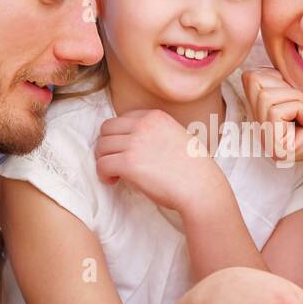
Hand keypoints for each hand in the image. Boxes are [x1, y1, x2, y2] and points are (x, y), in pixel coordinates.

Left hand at [95, 109, 228, 214]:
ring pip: (101, 147)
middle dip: (107, 146)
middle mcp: (143, 125)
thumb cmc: (193, 168)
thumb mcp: (177, 136)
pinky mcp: (128, 163)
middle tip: (114, 161)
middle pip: (107, 129)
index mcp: (155, 116)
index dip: (119, 136)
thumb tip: (135, 142)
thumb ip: (156, 133)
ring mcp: (135, 143)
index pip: (122, 119)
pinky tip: (112, 180)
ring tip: (114, 173)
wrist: (201, 187)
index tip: (123, 150)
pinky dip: (103, 174)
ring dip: (104, 160)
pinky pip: (102, 164)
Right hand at [241, 69, 302, 168]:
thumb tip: (247, 72)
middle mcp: (260, 129)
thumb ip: (272, 77)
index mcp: (262, 113)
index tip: (300, 94)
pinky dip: (299, 109)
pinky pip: (277, 111)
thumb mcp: (298, 83)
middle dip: (288, 86)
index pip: (251, 76)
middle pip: (254, 83)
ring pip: (266, 96)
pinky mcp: (277, 149)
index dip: (280, 76)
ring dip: (297, 99)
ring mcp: (266, 141)